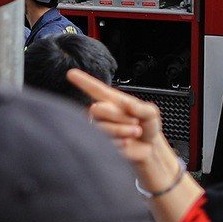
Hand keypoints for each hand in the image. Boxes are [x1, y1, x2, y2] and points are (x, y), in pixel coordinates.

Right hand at [70, 70, 177, 189]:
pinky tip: (128, 142)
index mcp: (113, 101)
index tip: (71, 73)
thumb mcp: (151, 113)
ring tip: (135, 132)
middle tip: (135, 122)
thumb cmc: (147, 126)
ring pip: (103, 128)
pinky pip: (106, 142)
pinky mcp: (100, 143)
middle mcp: (103, 114)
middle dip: (120, 117)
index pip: (95, 89)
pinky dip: (121, 143)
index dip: (83, 81)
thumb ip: (143, 108)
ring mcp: (100, 128)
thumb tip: (128, 105)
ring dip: (123, 131)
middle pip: (98, 109)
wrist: (149, 148)